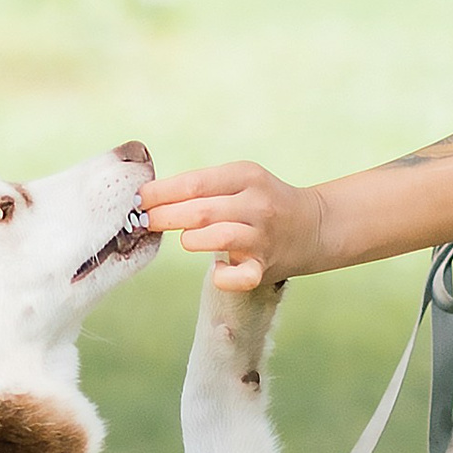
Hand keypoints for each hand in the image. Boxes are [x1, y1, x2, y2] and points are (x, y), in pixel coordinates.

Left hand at [138, 161, 328, 293]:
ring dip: (191, 240)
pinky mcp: (266, 266)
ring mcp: (262, 236)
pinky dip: (222, 276)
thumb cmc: (263, 202)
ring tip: (186, 239)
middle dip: (164, 216)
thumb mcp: (240, 180)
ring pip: (216, 237)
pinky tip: (217, 270)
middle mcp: (256, 204)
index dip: (161, 192)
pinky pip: (239, 276)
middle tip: (144, 222)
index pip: (194, 183)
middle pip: (200, 210)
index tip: (138, 199)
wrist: (314, 226)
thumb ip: (203, 187)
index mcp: (246, 176)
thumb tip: (150, 198)